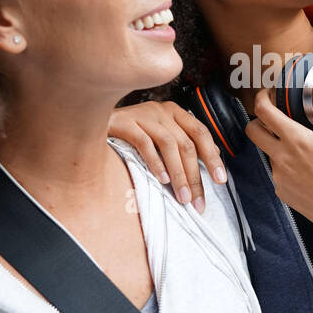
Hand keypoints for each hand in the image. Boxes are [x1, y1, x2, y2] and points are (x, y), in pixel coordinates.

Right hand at [108, 101, 226, 213]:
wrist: (92, 118)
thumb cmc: (130, 132)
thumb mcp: (159, 133)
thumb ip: (182, 144)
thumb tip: (209, 163)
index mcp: (175, 112)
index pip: (201, 133)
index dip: (213, 157)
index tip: (220, 180)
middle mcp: (161, 110)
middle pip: (187, 144)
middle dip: (195, 176)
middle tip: (197, 201)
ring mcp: (143, 114)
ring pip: (169, 145)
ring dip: (178, 175)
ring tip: (182, 197)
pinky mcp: (124, 122)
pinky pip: (144, 143)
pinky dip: (155, 162)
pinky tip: (161, 179)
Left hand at [243, 69, 312, 252]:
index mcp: (297, 142)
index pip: (263, 112)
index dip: (262, 98)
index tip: (268, 94)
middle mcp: (282, 160)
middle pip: (252, 131)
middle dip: (259, 119)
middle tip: (276, 116)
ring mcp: (280, 179)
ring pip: (267, 153)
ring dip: (277, 144)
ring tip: (304, 146)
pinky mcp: (283, 194)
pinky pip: (277, 173)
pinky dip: (286, 165)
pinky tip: (308, 168)